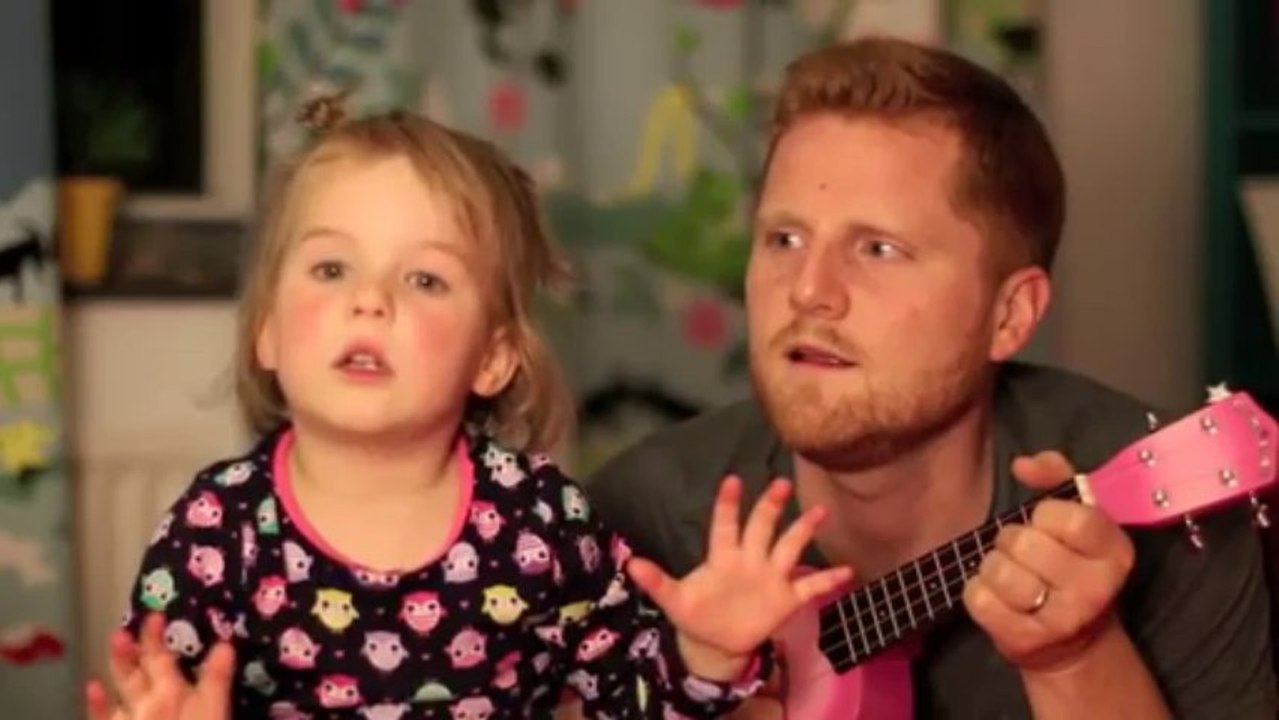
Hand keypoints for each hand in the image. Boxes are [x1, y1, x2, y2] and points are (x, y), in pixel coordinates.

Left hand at [85, 613, 233, 719]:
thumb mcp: (214, 714)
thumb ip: (217, 681)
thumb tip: (224, 645)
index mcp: (170, 696)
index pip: (162, 659)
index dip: (156, 637)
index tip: (154, 615)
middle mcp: (144, 706)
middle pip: (137, 674)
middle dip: (133, 651)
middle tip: (123, 630)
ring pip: (117, 697)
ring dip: (114, 675)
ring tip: (109, 650)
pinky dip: (96, 707)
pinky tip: (91, 691)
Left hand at [626, 476, 852, 680]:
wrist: (716, 642)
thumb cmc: (696, 613)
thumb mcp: (674, 600)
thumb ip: (656, 582)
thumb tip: (630, 564)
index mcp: (723, 556)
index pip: (725, 525)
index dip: (727, 504)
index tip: (732, 480)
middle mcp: (751, 559)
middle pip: (762, 527)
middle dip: (770, 506)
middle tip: (781, 483)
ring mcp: (771, 576)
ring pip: (790, 547)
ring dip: (804, 530)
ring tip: (820, 511)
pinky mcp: (787, 598)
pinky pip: (811, 586)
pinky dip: (828, 580)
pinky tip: (849, 571)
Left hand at [963, 451, 1135, 672]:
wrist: (1072, 641)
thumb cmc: (1071, 565)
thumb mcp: (1077, 516)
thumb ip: (1056, 476)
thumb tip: (1022, 464)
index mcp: (1114, 553)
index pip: (1071, 517)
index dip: (1046, 514)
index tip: (1046, 523)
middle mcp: (1094, 590)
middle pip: (1024, 541)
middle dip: (1013, 539)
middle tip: (1025, 553)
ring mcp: (1060, 620)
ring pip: (997, 569)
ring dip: (993, 566)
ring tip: (1010, 574)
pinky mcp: (1024, 639)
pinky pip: (977, 597)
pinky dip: (978, 590)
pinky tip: (998, 597)